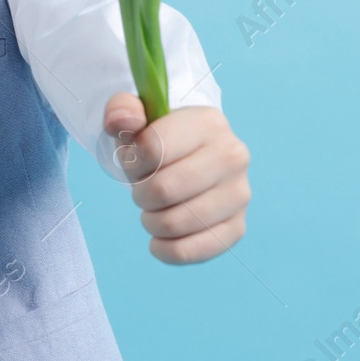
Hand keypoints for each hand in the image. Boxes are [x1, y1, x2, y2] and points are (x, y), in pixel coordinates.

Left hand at [101, 92, 249, 263]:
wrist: (189, 161)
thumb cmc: (158, 140)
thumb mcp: (136, 118)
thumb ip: (121, 110)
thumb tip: (119, 120)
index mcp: (208, 122)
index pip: (153, 148)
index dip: (131, 161)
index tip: (135, 160)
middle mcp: (233, 156)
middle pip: (163, 189)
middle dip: (140, 194)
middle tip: (143, 190)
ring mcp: (239, 194)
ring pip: (175, 223)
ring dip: (150, 221)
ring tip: (154, 209)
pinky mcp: (237, 227)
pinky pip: (192, 250)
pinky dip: (166, 250)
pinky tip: (160, 239)